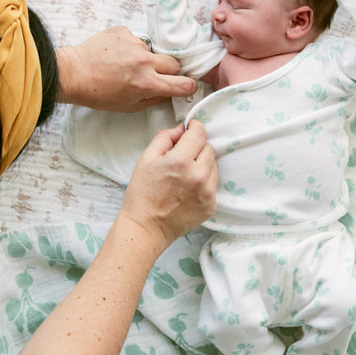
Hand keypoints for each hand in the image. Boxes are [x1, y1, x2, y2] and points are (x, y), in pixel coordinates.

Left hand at [57, 26, 196, 110]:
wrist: (73, 73)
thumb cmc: (98, 94)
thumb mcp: (129, 106)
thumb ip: (154, 99)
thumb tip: (170, 92)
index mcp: (148, 83)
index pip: (184, 84)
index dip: (188, 86)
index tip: (185, 85)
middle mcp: (145, 62)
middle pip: (174, 63)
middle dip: (168, 70)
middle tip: (153, 75)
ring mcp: (135, 44)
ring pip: (153, 51)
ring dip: (146, 58)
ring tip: (127, 64)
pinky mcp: (124, 32)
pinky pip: (137, 40)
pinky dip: (130, 48)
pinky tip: (117, 55)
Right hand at [122, 120, 217, 247]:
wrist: (146, 227)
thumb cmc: (142, 193)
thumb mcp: (146, 158)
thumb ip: (165, 137)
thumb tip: (182, 129)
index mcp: (181, 161)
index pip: (199, 133)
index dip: (195, 127)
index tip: (191, 128)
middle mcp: (198, 175)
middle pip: (209, 148)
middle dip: (197, 148)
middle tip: (182, 157)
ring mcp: (207, 192)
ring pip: (213, 165)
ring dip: (202, 165)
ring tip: (184, 175)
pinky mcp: (211, 205)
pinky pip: (213, 184)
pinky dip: (204, 182)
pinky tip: (188, 189)